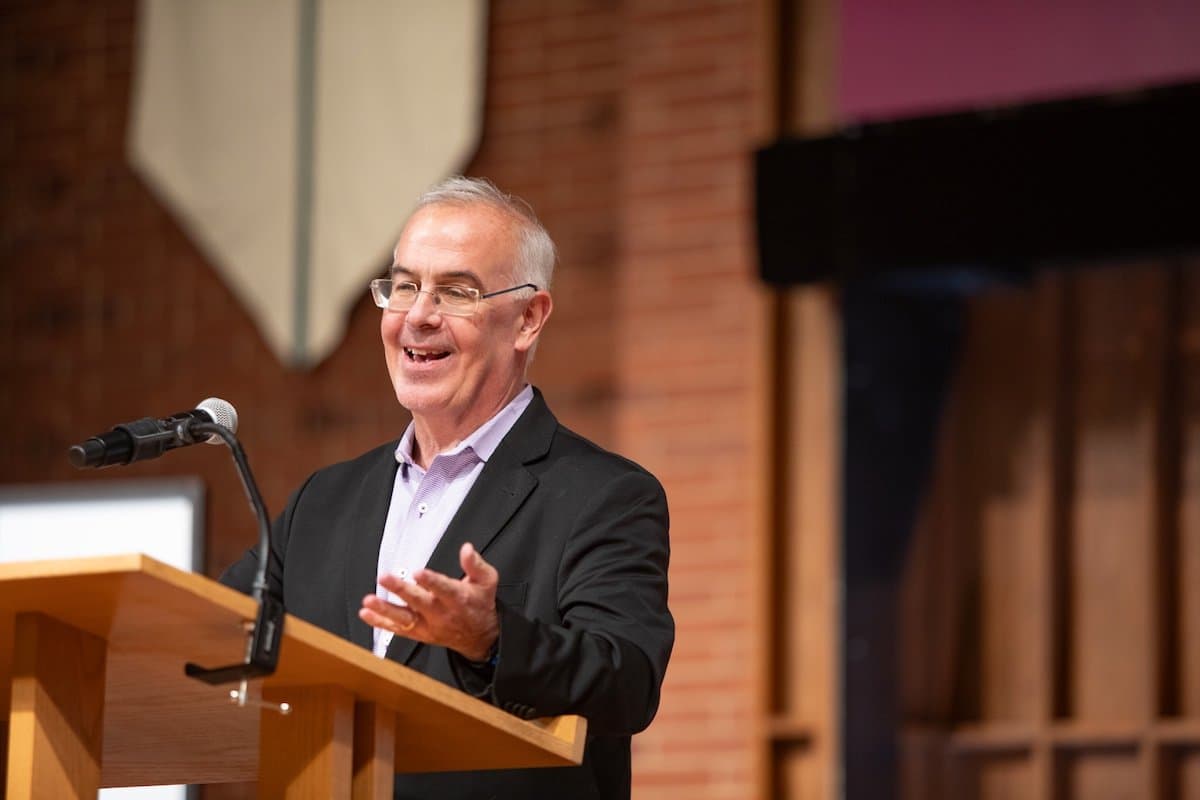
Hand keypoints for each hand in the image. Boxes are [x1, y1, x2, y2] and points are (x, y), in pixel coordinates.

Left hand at [360, 542, 499, 661]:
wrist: (479, 636)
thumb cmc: (479, 605)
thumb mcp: (487, 581)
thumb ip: (476, 564)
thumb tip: (467, 549)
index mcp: (458, 598)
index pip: (444, 588)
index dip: (431, 581)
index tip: (419, 572)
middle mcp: (441, 613)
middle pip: (419, 602)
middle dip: (400, 589)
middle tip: (385, 578)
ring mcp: (428, 625)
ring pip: (404, 618)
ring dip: (385, 610)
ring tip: (369, 601)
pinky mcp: (419, 633)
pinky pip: (398, 629)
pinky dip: (380, 623)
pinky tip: (367, 614)